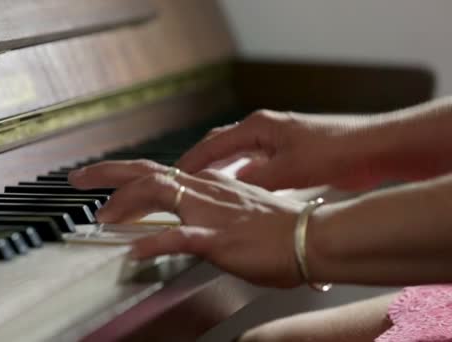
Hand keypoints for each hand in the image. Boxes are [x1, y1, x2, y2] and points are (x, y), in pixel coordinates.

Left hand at [69, 160, 305, 286]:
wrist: (312, 237)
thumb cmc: (282, 229)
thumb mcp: (240, 212)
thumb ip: (213, 213)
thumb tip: (192, 222)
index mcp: (209, 185)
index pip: (159, 173)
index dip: (126, 176)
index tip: (104, 183)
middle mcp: (204, 191)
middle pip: (147, 172)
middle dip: (108, 173)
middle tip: (78, 178)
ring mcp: (209, 213)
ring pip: (157, 194)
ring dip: (123, 204)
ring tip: (102, 217)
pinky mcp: (218, 238)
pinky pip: (179, 237)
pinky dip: (153, 242)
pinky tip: (134, 251)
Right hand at [177, 110, 385, 190]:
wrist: (371, 148)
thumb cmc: (332, 152)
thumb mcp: (289, 170)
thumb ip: (255, 180)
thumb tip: (225, 191)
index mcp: (258, 127)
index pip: (214, 143)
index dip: (191, 161)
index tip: (173, 177)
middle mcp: (263, 130)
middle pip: (221, 145)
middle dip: (200, 163)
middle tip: (181, 183)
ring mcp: (275, 141)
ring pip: (237, 155)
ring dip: (220, 170)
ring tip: (201, 188)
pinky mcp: (287, 153)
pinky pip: (254, 164)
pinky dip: (241, 175)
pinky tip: (236, 190)